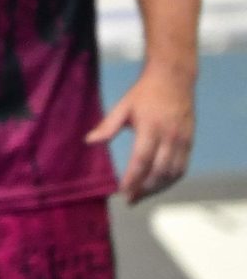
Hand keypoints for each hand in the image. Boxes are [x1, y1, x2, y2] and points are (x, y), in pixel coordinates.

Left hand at [88, 62, 194, 203]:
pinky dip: (170, 180)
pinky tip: (158, 185)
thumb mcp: (123, 107)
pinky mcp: (190, 142)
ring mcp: (182, 140)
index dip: (133, 179)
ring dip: (158, 188)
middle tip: (130, 199)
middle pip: (159, 171)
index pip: (142, 160)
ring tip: (142, 195)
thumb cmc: (145, 93)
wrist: (174, 79)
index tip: (123, 192)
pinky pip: (182, 167)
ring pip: (173, 173)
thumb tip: (89, 141)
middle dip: (144, 189)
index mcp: (150, 128)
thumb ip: (107, 126)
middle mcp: (170, 136)